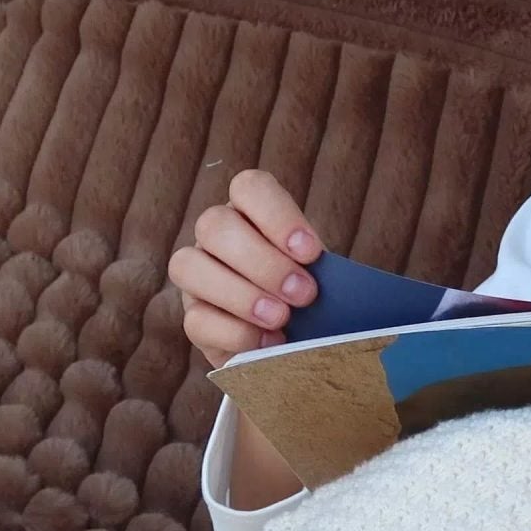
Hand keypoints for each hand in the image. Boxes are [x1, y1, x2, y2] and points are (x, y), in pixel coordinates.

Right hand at [167, 168, 324, 369]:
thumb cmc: (311, 293)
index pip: (249, 187)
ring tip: (281, 318)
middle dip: (263, 263)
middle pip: (215, 225)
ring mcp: (197, 277)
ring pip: (187, 266)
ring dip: (241, 295)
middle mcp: (216, 237)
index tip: (310, 253)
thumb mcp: (324, 273)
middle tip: (303, 294)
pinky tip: (269, 342)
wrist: (298, 337)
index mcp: (251, 212)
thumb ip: (327, 269)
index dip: (277, 216)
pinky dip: (236, 333)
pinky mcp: (195, 319)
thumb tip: (343, 280)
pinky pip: (196, 320)